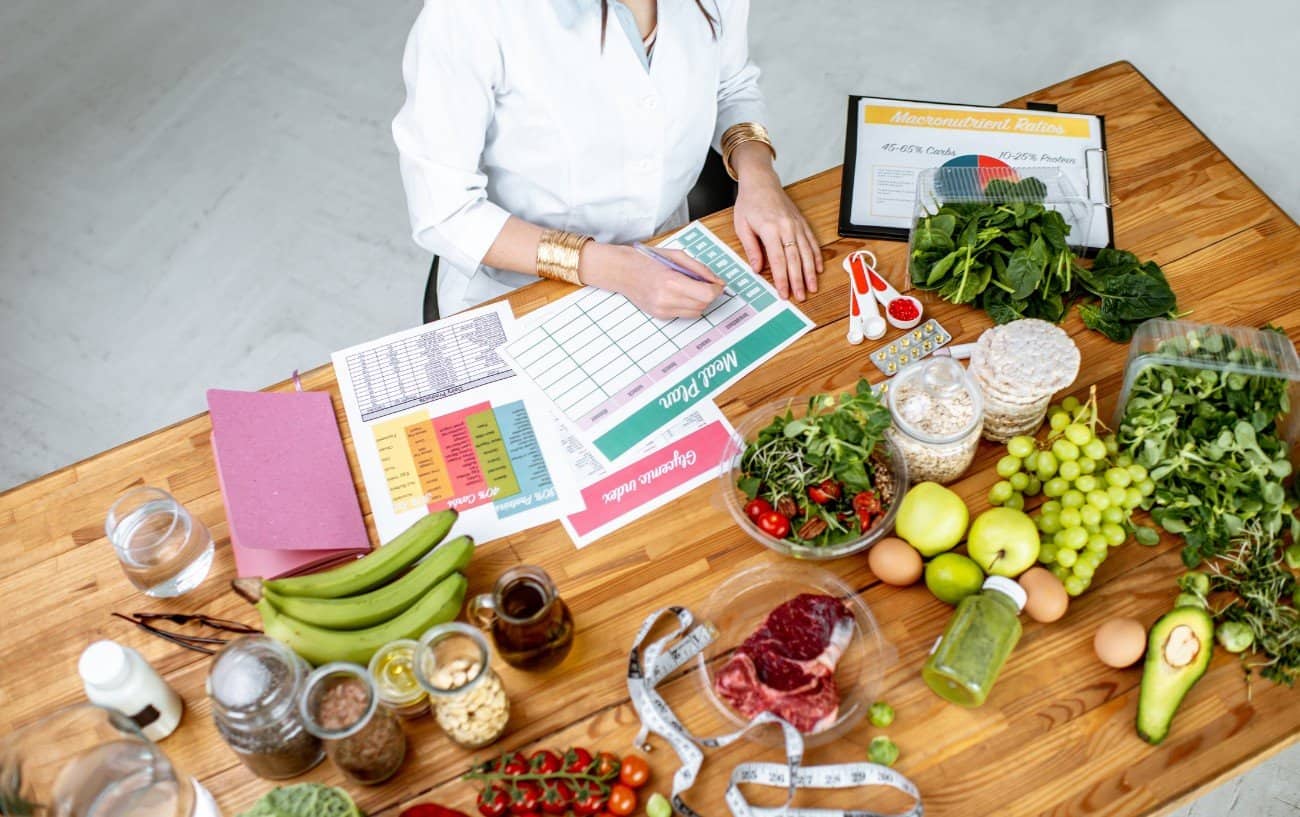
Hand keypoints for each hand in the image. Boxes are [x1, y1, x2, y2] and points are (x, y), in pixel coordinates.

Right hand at [579, 244, 723, 318]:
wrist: (622, 271)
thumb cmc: (647, 260)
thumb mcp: (677, 256)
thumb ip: (699, 269)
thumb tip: (717, 281)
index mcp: (672, 281)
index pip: (706, 294)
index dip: (716, 290)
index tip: (717, 284)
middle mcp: (667, 299)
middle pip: (703, 305)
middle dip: (709, 295)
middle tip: (705, 283)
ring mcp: (662, 310)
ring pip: (696, 312)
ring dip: (699, 301)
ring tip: (690, 287)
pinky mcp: (660, 315)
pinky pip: (684, 314)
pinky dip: (688, 305)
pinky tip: (679, 293)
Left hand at [730, 153, 822, 300]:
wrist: (761, 182)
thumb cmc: (749, 203)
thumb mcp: (742, 226)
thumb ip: (751, 248)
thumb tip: (757, 268)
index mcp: (770, 229)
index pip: (778, 260)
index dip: (782, 279)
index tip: (784, 293)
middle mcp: (786, 227)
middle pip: (795, 259)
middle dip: (798, 280)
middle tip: (801, 296)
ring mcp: (796, 224)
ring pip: (806, 252)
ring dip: (810, 272)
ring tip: (812, 287)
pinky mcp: (802, 222)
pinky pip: (812, 241)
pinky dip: (816, 256)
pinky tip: (818, 269)